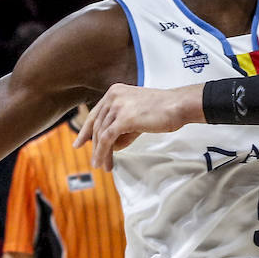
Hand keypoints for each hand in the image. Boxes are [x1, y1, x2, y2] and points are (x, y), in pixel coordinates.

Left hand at [75, 83, 193, 170]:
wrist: (179, 105)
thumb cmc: (164, 110)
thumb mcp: (138, 117)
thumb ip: (124, 130)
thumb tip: (112, 147)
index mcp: (115, 92)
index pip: (96, 113)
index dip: (86, 130)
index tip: (80, 142)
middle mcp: (113, 96)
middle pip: (97, 125)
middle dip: (94, 145)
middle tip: (94, 161)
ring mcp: (117, 106)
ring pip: (102, 134)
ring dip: (100, 152)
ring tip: (102, 166)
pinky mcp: (124, 118)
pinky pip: (108, 139)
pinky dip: (103, 152)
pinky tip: (104, 162)